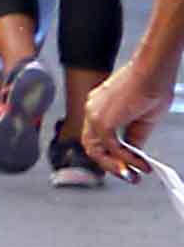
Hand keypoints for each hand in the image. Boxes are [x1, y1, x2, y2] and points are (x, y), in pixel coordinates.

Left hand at [86, 59, 171, 179]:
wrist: (154, 70)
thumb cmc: (153, 85)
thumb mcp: (143, 118)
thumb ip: (134, 137)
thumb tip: (132, 155)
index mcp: (99, 107)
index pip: (97, 137)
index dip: (110, 155)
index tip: (126, 166)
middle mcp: (92, 110)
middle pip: (92, 146)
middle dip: (111, 165)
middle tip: (129, 176)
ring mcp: (94, 114)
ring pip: (96, 149)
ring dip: (115, 165)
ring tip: (134, 175)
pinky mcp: (102, 119)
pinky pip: (111, 147)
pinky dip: (126, 158)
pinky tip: (140, 164)